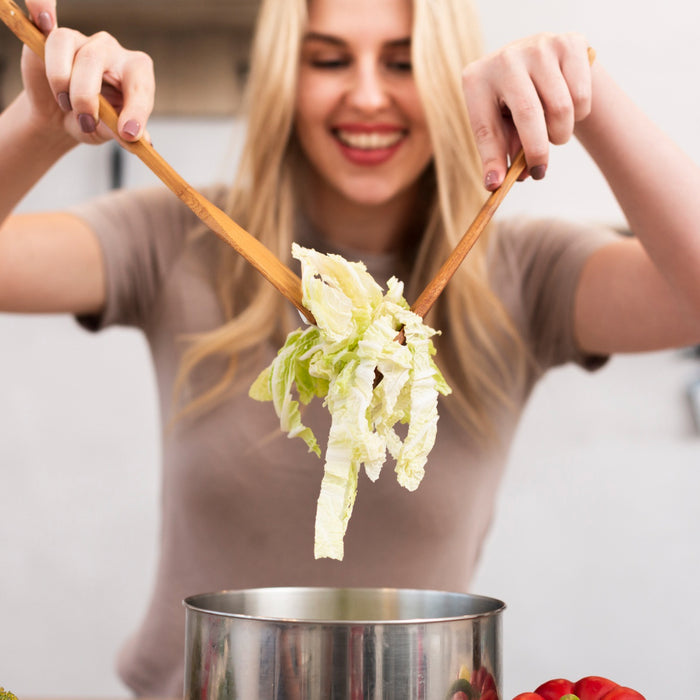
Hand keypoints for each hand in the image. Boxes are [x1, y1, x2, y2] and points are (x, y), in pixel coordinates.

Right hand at [20, 0, 154, 144]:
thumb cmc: (94, 124)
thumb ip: (120, 133)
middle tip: (85, 123)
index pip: (140, 85)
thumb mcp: (107, 134)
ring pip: (68, 53)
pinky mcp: (55, 38)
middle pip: (95, 61)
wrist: (63, 118)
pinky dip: (43, 8)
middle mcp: (112, 52)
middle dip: (86, 97)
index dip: (136, 110)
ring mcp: (84, 42)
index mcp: (136, 75)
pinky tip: (44, 22)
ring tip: (66, 106)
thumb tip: (136, 137)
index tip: (128, 134)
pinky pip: (47, 18)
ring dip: (62, 84)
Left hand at [462, 32, 592, 189]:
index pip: (485, 128)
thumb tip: (496, 183)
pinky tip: (569, 108)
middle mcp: (505, 58)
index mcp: (477, 80)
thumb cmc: (513, 104)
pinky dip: (579, 115)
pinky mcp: (570, 43)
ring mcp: (539, 47)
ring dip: (560, 134)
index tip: (497, 185)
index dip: (492, 160)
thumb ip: (499, 153)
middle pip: (529, 115)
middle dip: (537, 152)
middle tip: (539, 171)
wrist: (543, 63)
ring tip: (552, 132)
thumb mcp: (499, 126)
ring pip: (561, 109)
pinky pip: (582, 96)